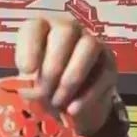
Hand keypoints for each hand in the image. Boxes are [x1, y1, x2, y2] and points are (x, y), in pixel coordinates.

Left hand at [14, 17, 118, 136]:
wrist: (71, 107)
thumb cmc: (44, 90)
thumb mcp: (31, 88)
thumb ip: (27, 86)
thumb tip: (29, 91)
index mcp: (42, 31)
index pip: (35, 26)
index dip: (30, 46)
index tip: (26, 70)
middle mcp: (68, 30)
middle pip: (66, 31)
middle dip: (53, 65)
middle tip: (43, 92)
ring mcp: (92, 44)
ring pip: (88, 47)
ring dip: (71, 77)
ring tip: (57, 102)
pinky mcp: (109, 65)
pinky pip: (103, 74)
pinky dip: (87, 95)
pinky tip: (73, 110)